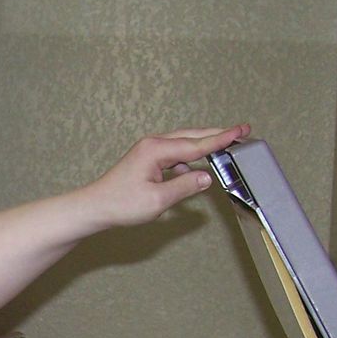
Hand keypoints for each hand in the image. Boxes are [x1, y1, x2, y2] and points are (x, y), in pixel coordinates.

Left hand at [76, 124, 250, 230]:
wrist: (95, 207)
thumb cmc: (120, 204)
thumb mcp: (158, 200)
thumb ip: (185, 187)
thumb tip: (206, 178)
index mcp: (157, 150)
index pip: (197, 144)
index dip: (222, 139)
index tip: (241, 130)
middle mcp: (153, 144)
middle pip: (193, 137)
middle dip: (217, 135)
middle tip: (241, 132)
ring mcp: (149, 150)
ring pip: (185, 143)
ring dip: (204, 145)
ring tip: (225, 147)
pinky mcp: (147, 159)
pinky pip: (175, 154)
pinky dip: (189, 157)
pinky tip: (194, 169)